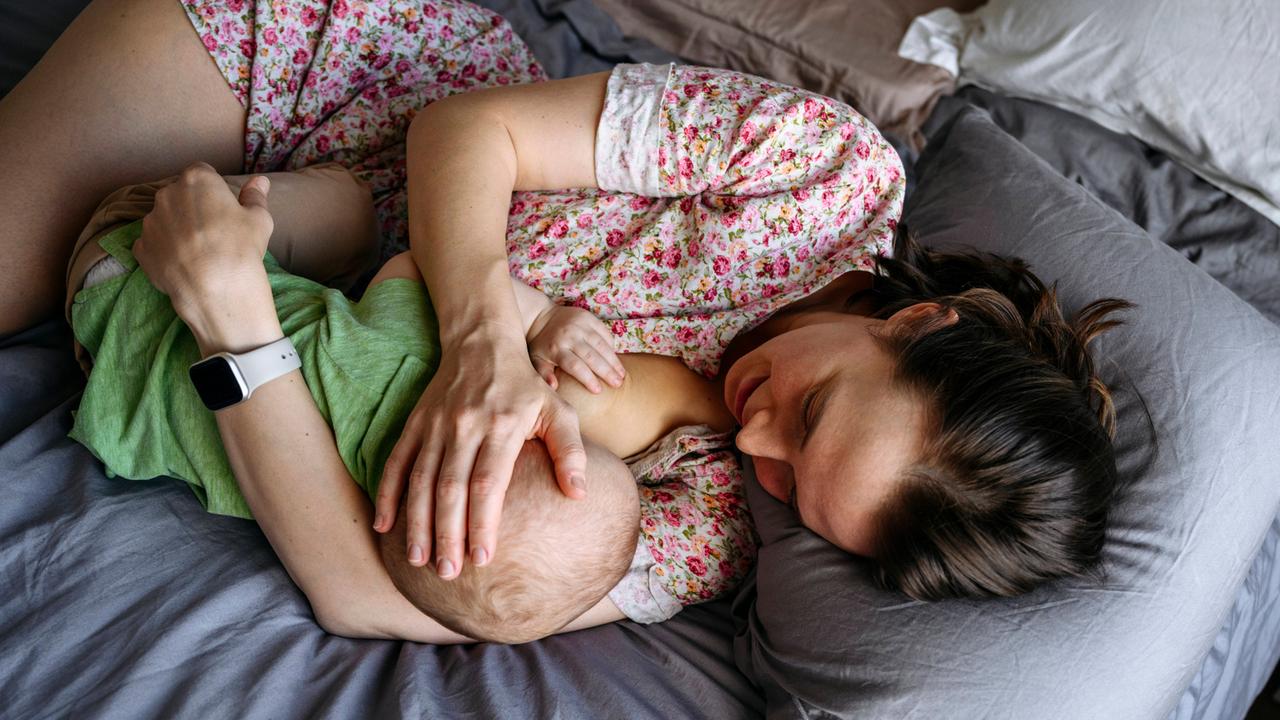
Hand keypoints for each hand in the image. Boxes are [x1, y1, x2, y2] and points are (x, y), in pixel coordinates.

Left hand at [133, 162, 274, 342]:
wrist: (215, 288)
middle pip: (180, 193)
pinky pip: (154, 242)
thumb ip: (255, 196)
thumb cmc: (241, 247)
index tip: (223, 206)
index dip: (214, 189)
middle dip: (192, 206)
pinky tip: (183, 263)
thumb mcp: (259, 219)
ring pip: (165, 218)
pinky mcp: (141, 247)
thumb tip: (260, 180)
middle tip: (213, 230)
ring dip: (177, 227)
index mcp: (196, 179)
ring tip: (197, 251)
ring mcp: (150, 221)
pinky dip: (165, 249)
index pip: (202, 172)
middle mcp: (167, 194)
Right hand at [373, 324, 587, 578]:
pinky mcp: (415, 424)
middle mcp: (464, 428)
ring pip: (421, 480)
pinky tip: (384, 526)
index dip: (483, 522)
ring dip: (417, 522)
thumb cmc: (526, 385)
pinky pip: (396, 462)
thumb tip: (578, 495)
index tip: (483, 558)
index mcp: (501, 427)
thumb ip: (571, 452)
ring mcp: (435, 427)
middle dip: (448, 533)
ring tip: (419, 560)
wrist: (481, 342)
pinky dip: (387, 494)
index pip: (488, 483)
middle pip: (451, 488)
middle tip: (448, 572)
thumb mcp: (558, 410)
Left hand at [526, 304, 624, 392]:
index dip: (588, 378)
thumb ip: (544, 374)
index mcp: (556, 348)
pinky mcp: (588, 317)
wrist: (541, 316)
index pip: (575, 366)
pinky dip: (611, 346)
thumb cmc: (541, 344)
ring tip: (622, 375)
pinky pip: (604, 333)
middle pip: (592, 357)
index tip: (598, 391)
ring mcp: (580, 325)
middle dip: (607, 372)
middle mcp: (570, 335)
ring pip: (601, 345)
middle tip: (618, 384)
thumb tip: (553, 387)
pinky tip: (616, 360)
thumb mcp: (536, 360)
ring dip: (613, 361)